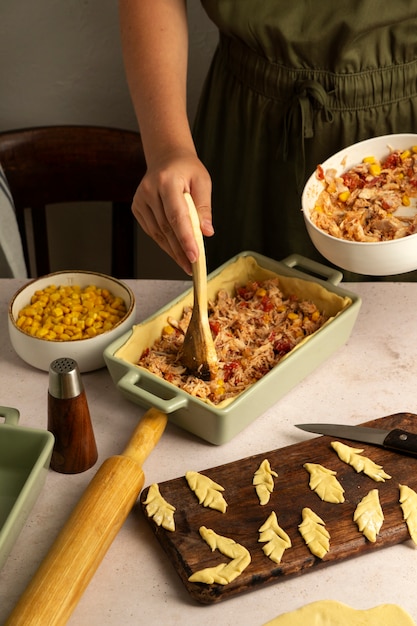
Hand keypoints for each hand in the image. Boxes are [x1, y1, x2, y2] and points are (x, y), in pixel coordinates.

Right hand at [132, 150, 213, 273]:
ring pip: (158, 233)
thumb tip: (207, 232)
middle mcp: (149, 191)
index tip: (194, 256)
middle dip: (180, 250)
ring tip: (186, 264)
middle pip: (166, 228)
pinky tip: (175, 252)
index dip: (185, 238)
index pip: (177, 215)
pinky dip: (164, 243)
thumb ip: (204, 207)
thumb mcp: (202, 182)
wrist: (166, 158)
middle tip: (193, 266)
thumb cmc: (187, 169)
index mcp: (167, 181)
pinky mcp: (137, 207)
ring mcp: (140, 200)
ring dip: (172, 251)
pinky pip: (152, 231)